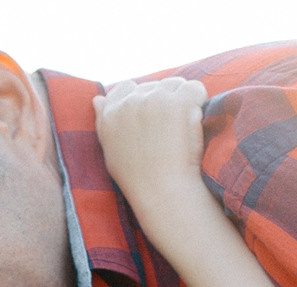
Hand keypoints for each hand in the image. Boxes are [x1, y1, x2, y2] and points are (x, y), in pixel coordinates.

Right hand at [93, 77, 210, 207]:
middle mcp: (130, 103)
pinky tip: (195, 124)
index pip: (125, 88)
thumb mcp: (111, 150)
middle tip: (170, 132)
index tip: (152, 119)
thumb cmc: (139, 179)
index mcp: (111, 114)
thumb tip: (97, 99)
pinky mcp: (178, 102)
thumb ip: (104, 121)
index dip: (142, 99)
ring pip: (175, 84)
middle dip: (164, 101)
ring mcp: (154, 100)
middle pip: (153, 86)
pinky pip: (195, 89)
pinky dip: (199, 102)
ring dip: (183, 100)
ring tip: (183, 129)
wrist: (163, 192)